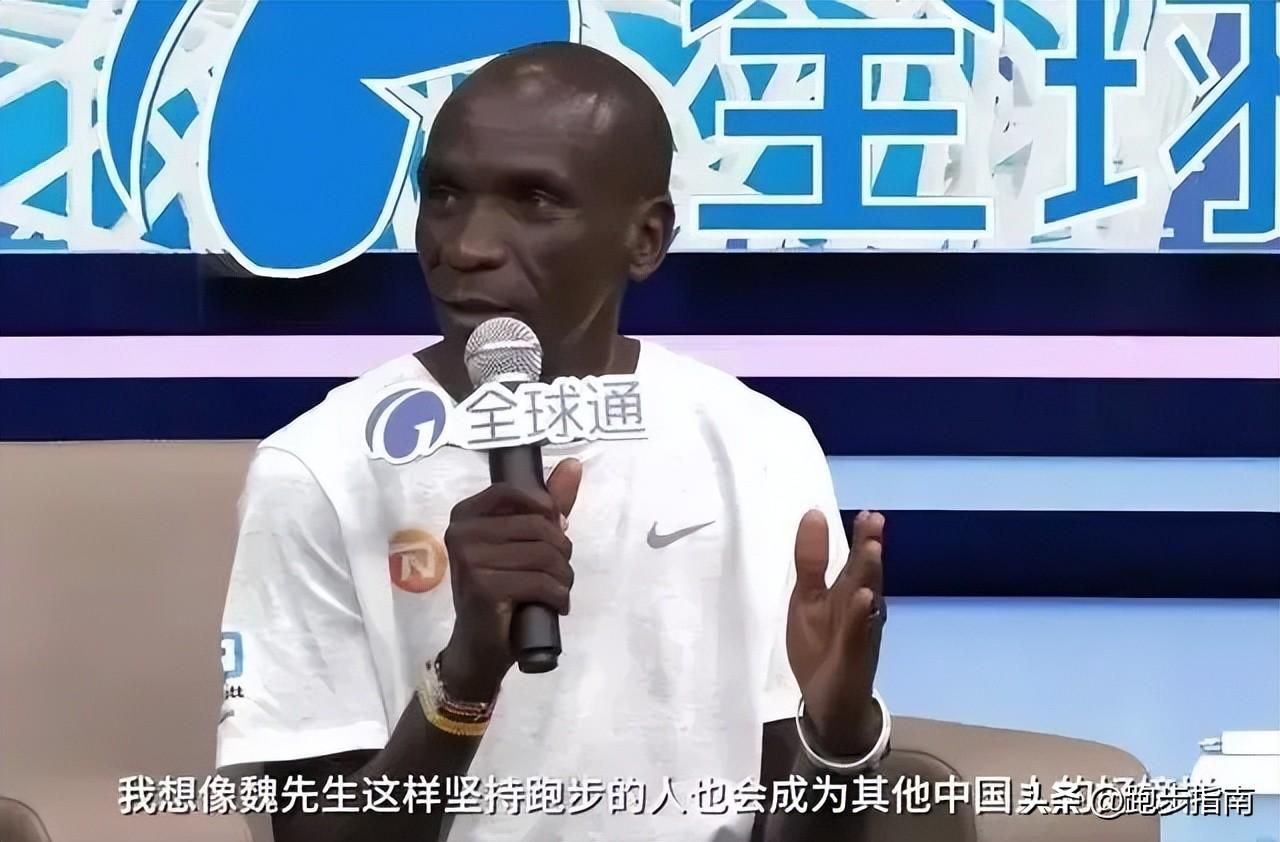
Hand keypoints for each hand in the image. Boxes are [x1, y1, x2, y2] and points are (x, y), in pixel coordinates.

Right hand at [439, 459, 581, 699]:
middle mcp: (461, 533)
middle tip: (558, 573)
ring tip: (557, 591)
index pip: (512, 491)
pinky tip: (554, 606)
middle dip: (561, 552)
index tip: (554, 529)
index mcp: (465, 515)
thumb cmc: (503, 590)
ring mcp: (469, 560)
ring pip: (545, 555)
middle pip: (538, 526)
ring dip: (563, 578)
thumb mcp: (524, 543)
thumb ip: (547, 504)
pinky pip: (542, 581)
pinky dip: (559, 596)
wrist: (480, 646)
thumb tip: (573, 464)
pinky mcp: (483, 588)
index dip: (545, 508)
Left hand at [787, 509, 885, 756]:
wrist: (829, 702)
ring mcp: (859, 634)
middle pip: (866, 575)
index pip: (857, 561)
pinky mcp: (853, 658)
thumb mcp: (807, 599)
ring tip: (871, 549)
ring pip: (866, 601)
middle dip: (869, 550)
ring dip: (869, 575)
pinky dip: (861, 617)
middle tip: (874, 521)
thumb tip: (813, 514)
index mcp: (848, 594)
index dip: (863, 538)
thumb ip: (811, 561)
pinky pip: (858, 635)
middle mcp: (861, 610)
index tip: (869, 514)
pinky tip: (865, 599)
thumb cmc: (820, 646)